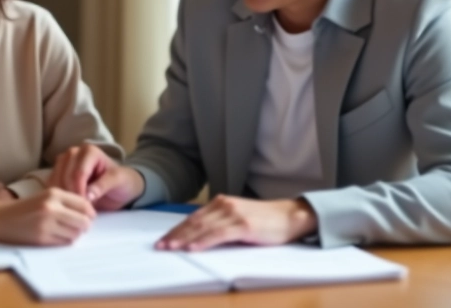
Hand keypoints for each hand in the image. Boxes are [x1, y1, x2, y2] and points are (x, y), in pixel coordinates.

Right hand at [0, 188, 95, 245]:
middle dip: (85, 226)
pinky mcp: (42, 237)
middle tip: (80, 227)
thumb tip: (90, 213)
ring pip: (75, 234)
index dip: (90, 213)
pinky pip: (64, 242)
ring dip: (74, 235)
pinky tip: (56, 236)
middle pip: (84, 221)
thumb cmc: (26, 208)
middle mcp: (51, 207)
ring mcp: (46, 223)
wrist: (1, 219)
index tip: (88, 216)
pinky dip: (64, 241)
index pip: (84, 204)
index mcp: (54, 193)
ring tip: (65, 231)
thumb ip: (66, 202)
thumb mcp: (46, 197)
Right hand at [50, 143, 144, 210]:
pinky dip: (58, 196)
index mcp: (89, 151)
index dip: (80, 191)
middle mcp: (74, 153)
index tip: (85, 207)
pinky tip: (66, 206)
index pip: (78, 172)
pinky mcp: (59, 173)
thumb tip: (87, 196)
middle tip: (79, 211)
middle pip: (65, 175)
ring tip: (74, 210)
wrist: (121, 186)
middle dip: (71, 194)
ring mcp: (65, 162)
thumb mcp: (118, 182)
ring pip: (56, 180)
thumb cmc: (122, 181)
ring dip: (63, 196)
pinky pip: (53, 184)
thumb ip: (103, 186)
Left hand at [156, 195, 317, 251]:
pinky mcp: (244, 225)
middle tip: (161, 246)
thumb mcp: (238, 217)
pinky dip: (204, 242)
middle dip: (176, 235)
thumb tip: (199, 236)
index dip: (177, 229)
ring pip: (203, 228)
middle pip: (194, 222)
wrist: (290, 216)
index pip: (193, 217)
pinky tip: (193, 248)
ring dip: (184, 239)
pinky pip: (219, 234)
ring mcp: (234, 214)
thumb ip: (220, 222)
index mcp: (222, 203)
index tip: (164, 239)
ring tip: (171, 248)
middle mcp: (225, 205)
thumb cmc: (265, 221)